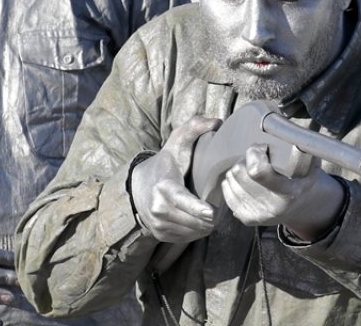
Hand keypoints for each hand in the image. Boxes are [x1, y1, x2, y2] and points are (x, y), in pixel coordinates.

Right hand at [131, 116, 221, 242]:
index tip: (212, 212)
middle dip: (211, 216)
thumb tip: (217, 122)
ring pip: (193, 231)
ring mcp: (158, 225)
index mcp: (164, 187)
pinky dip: (197, 230)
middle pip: (193, 220)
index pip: (181, 200)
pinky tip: (200, 219)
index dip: (197, 208)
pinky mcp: (160, 235)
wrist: (139, 185)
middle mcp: (158, 209)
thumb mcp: (178, 141)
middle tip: (222, 205)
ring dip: (206, 224)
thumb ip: (195, 127)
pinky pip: (187, 238)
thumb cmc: (166, 163)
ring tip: (211, 211)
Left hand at [222, 144, 343, 241]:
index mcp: (288, 193)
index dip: (254, 153)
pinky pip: (227, 191)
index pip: (257, 171)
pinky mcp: (247, 218)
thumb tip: (291, 137)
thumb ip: (302, 153)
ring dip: (239, 169)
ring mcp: (257, 214)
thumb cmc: (303, 182)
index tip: (262, 148)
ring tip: (252, 168)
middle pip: (239, 172)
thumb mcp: (310, 168)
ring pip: (230, 180)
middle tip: (256, 156)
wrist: (301, 210)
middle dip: (245, 159)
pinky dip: (232, 181)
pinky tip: (244, 178)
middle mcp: (272, 206)